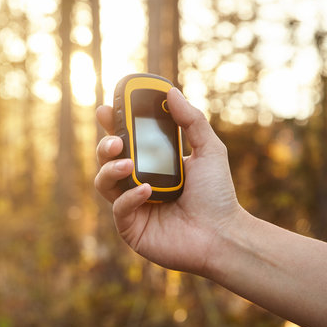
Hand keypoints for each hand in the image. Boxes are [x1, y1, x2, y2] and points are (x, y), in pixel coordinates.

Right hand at [95, 88, 242, 275]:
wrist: (223, 235)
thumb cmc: (217, 195)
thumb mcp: (209, 150)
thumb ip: (191, 120)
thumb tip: (171, 91)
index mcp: (151, 164)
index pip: (124, 141)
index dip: (111, 125)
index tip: (106, 109)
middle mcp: (136, 182)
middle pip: (106, 159)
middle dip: (105, 146)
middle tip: (116, 140)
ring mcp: (131, 206)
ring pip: (103, 182)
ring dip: (110, 169)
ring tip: (128, 164)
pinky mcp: (130, 227)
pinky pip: (119, 208)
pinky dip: (129, 197)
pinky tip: (146, 190)